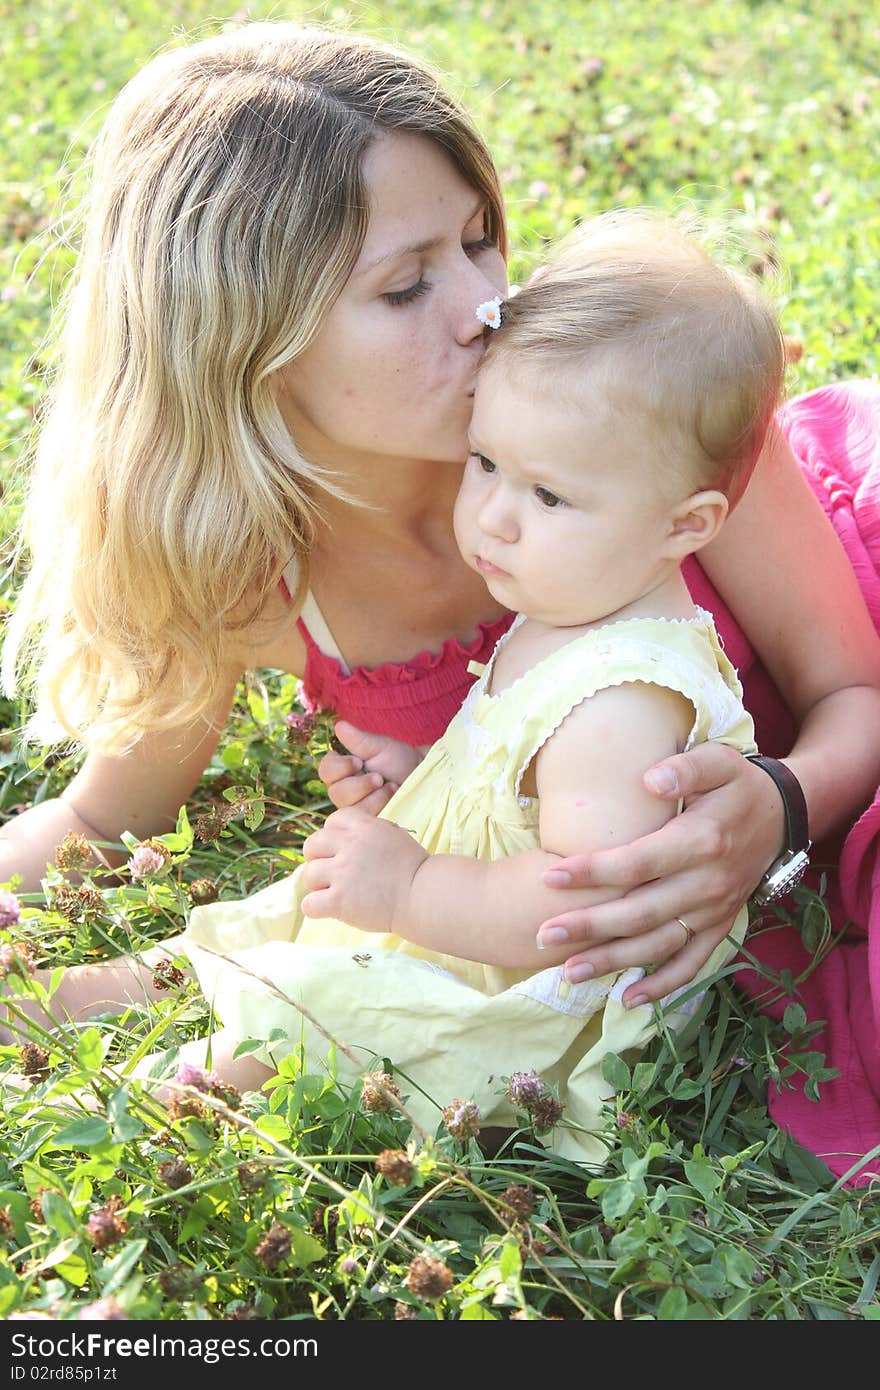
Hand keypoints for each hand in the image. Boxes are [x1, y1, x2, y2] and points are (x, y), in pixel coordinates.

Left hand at [300, 806, 426, 932]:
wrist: (425, 896)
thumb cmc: (415, 869)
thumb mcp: (394, 836)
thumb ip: (369, 832)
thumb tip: (349, 835)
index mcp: (364, 827)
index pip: (332, 821)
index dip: (333, 836)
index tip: (342, 850)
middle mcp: (350, 846)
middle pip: (312, 845)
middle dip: (318, 858)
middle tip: (331, 872)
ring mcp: (342, 873)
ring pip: (308, 874)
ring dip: (319, 885)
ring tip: (335, 893)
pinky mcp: (339, 901)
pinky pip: (309, 903)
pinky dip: (317, 908)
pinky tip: (330, 910)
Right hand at [317, 720, 422, 814]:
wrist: (424, 777)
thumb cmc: (401, 760)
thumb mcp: (380, 747)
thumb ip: (359, 740)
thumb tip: (339, 726)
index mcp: (345, 771)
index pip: (325, 770)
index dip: (338, 767)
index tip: (357, 761)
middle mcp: (346, 791)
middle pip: (335, 792)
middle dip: (358, 784)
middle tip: (378, 776)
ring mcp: (357, 809)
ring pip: (350, 807)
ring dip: (372, 795)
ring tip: (390, 786)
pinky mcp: (369, 821)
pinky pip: (364, 818)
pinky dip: (379, 805)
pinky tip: (393, 797)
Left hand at [536, 744, 784, 1004]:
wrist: (783, 816)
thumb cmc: (738, 785)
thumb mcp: (719, 761)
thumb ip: (686, 768)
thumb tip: (650, 781)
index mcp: (701, 842)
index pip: (638, 863)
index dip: (593, 872)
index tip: (550, 876)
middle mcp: (708, 884)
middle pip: (640, 912)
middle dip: (590, 927)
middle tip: (544, 934)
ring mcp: (714, 911)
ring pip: (658, 944)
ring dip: (614, 962)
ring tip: (568, 973)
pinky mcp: (720, 927)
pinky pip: (691, 964)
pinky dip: (662, 986)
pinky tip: (627, 999)